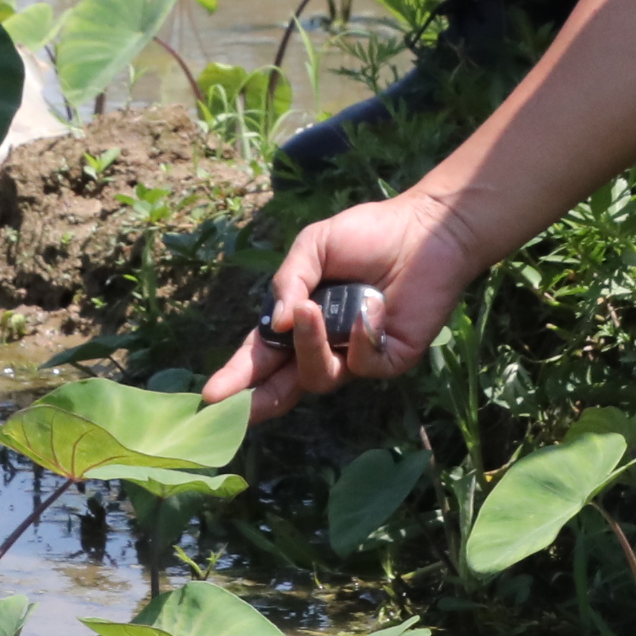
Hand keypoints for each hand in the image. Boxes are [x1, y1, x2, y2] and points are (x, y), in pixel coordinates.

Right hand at [203, 187, 492, 417]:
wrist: (425, 228)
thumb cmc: (369, 234)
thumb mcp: (315, 246)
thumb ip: (289, 281)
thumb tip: (277, 322)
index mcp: (299, 319)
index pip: (262, 355)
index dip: (237, 376)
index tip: (210, 395)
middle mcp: (324, 345)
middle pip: (284, 385)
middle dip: (256, 399)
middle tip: (233, 406)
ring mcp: (356, 356)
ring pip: (320, 376)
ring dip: (308, 347)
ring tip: (310, 309)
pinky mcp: (390, 359)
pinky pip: (364, 365)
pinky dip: (361, 338)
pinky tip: (368, 309)